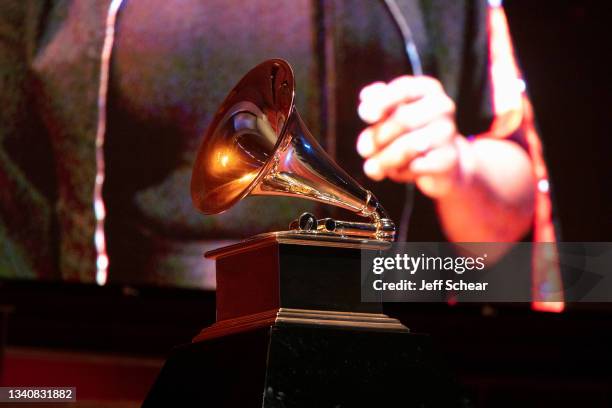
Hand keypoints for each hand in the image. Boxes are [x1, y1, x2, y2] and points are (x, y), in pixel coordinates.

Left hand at [356, 75, 469, 197]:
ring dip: (384, 159)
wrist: (440, 161)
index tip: (366, 117)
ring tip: (373, 166)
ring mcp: (448, 132)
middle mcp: (442, 106)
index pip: (403, 89)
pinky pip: (416, 166)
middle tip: (365, 150)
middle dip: (377, 138)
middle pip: (402, 120)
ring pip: (408, 146)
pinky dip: (401, 172)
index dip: (381, 102)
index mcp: (426, 88)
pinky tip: (399, 171)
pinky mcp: (449, 158)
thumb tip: (366, 102)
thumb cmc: (410, 133)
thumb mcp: (391, 114)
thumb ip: (376, 105)